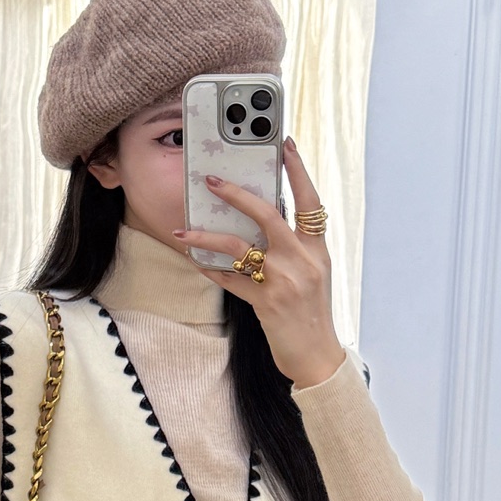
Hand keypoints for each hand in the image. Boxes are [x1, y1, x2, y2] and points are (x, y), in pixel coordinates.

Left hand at [173, 137, 343, 389]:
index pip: (309, 200)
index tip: (285, 145)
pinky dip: (210, 271)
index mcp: (316, 249)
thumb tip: (267, 220)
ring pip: (238, 246)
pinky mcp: (266, 302)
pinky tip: (195, 264)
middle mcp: (302, 260)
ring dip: (205, 237)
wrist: (317, 355)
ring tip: (183, 232)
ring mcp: (284, 280)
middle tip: (211, 180)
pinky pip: (230, 280)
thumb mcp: (313, 273)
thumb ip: (295, 247)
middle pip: (267, 213)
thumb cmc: (312, 313)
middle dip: (236, 194)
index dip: (298, 170)